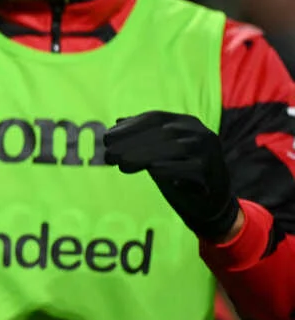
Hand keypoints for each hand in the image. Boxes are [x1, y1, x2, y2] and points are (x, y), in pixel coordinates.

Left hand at [103, 111, 240, 240]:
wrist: (211, 202)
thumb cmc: (179, 171)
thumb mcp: (159, 151)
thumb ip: (143, 136)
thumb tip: (116, 122)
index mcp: (186, 122)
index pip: (154, 117)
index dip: (129, 126)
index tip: (107, 138)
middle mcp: (200, 132)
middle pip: (162, 132)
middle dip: (131, 142)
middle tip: (108, 155)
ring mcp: (209, 151)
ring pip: (175, 147)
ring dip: (144, 155)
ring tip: (121, 165)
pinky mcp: (212, 172)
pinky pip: (189, 168)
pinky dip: (168, 168)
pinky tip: (151, 171)